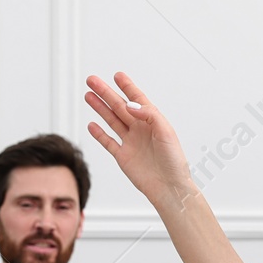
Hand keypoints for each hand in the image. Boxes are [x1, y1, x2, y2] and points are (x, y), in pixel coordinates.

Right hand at [84, 73, 195, 209]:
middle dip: (106, 93)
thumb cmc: (173, 161)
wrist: (169, 187)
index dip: (127, 87)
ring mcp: (130, 142)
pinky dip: (99, 133)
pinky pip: (109, 142)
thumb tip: (130, 105)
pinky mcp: (123, 157)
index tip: (117, 75)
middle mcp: (140, 130)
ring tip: (88, 96)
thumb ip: (149, 115)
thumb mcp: (166, 132)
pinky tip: (92, 124)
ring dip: (100, 108)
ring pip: (112, 121)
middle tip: (92, 80)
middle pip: (119, 106)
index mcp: (152, 121)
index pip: (137, 99)